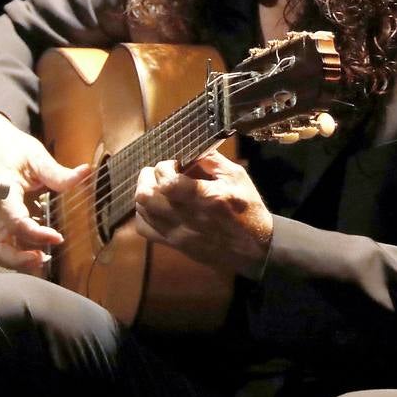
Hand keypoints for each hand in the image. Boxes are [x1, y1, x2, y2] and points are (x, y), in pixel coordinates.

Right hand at [0, 111, 88, 273]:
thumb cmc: (10, 149)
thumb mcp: (35, 155)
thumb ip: (57, 171)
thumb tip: (84, 173)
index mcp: (2, 192)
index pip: (15, 221)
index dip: (36, 234)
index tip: (58, 238)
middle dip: (16, 261)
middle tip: (43, 260)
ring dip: (17, 261)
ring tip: (44, 259)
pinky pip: (4, 245)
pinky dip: (19, 253)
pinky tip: (40, 250)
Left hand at [133, 150, 272, 278]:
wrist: (255, 249)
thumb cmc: (248, 210)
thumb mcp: (237, 177)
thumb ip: (211, 159)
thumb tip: (190, 147)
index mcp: (207, 198)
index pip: (168, 183)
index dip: (164, 167)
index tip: (175, 164)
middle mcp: (188, 218)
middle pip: (146, 197)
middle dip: (148, 177)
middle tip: (161, 172)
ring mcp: (178, 235)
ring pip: (142, 212)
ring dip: (145, 193)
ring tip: (158, 187)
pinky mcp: (174, 245)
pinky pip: (144, 229)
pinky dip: (143, 214)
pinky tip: (156, 205)